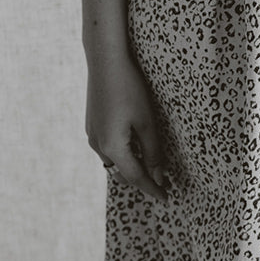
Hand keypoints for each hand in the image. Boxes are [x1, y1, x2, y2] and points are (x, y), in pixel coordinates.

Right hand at [85, 51, 181, 201]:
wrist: (105, 61)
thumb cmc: (129, 88)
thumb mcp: (147, 121)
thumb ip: (152, 151)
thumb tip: (158, 176)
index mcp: (112, 147)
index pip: (136, 177)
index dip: (153, 189)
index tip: (167, 198)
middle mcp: (98, 145)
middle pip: (122, 174)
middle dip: (142, 180)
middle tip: (163, 183)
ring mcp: (92, 135)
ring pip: (114, 162)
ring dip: (131, 167)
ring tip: (151, 166)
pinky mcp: (92, 125)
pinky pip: (108, 148)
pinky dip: (122, 154)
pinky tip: (134, 147)